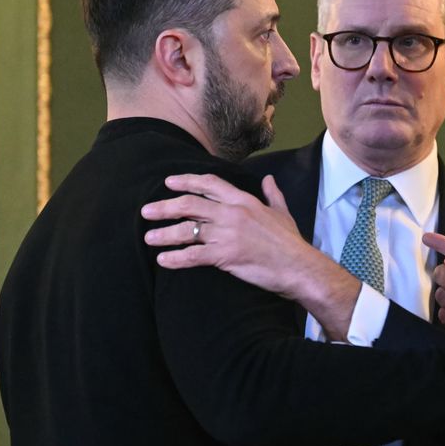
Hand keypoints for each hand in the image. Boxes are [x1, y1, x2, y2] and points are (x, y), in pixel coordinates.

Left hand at [141, 174, 312, 296]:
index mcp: (244, 200)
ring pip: (187, 230)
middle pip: (190, 204)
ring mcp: (227, 234)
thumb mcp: (282, 212)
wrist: (298, 266)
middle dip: (165, 206)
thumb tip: (270, 179)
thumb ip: (273, 194)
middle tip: (147, 211)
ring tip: (149, 237)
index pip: (210, 184)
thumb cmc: (290, 242)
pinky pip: (193, 256)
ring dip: (164, 234)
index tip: (169, 182)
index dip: (187, 181)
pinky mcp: (225, 256)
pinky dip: (175, 258)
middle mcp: (232, 213)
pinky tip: (163, 261)